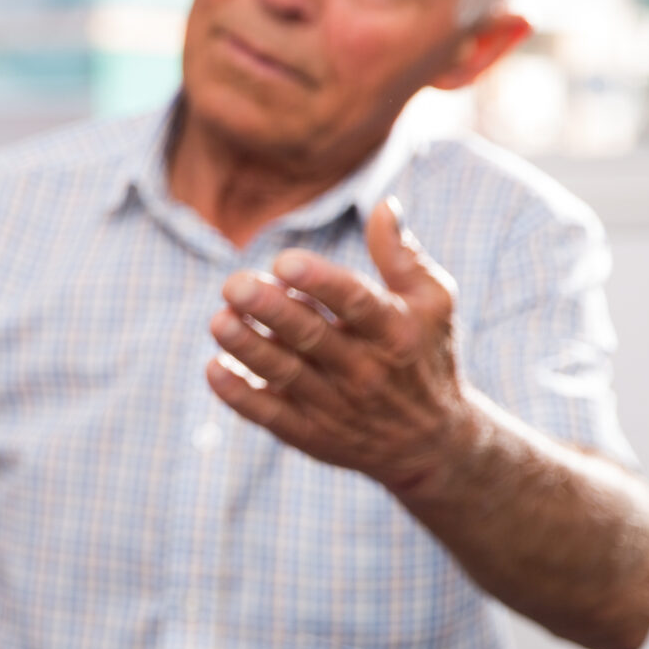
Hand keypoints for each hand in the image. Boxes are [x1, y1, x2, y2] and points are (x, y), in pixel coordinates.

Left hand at [206, 197, 481, 499]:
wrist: (433, 443)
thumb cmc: (425, 354)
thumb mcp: (433, 303)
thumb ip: (402, 256)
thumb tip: (383, 204)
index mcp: (395, 331)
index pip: (356, 302)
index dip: (320, 281)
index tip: (284, 261)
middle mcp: (366, 370)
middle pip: (312, 337)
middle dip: (270, 311)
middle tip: (232, 285)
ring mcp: (337, 406)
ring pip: (285, 374)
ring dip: (247, 348)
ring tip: (218, 321)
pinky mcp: (313, 434)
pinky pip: (271, 415)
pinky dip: (241, 395)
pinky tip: (215, 370)